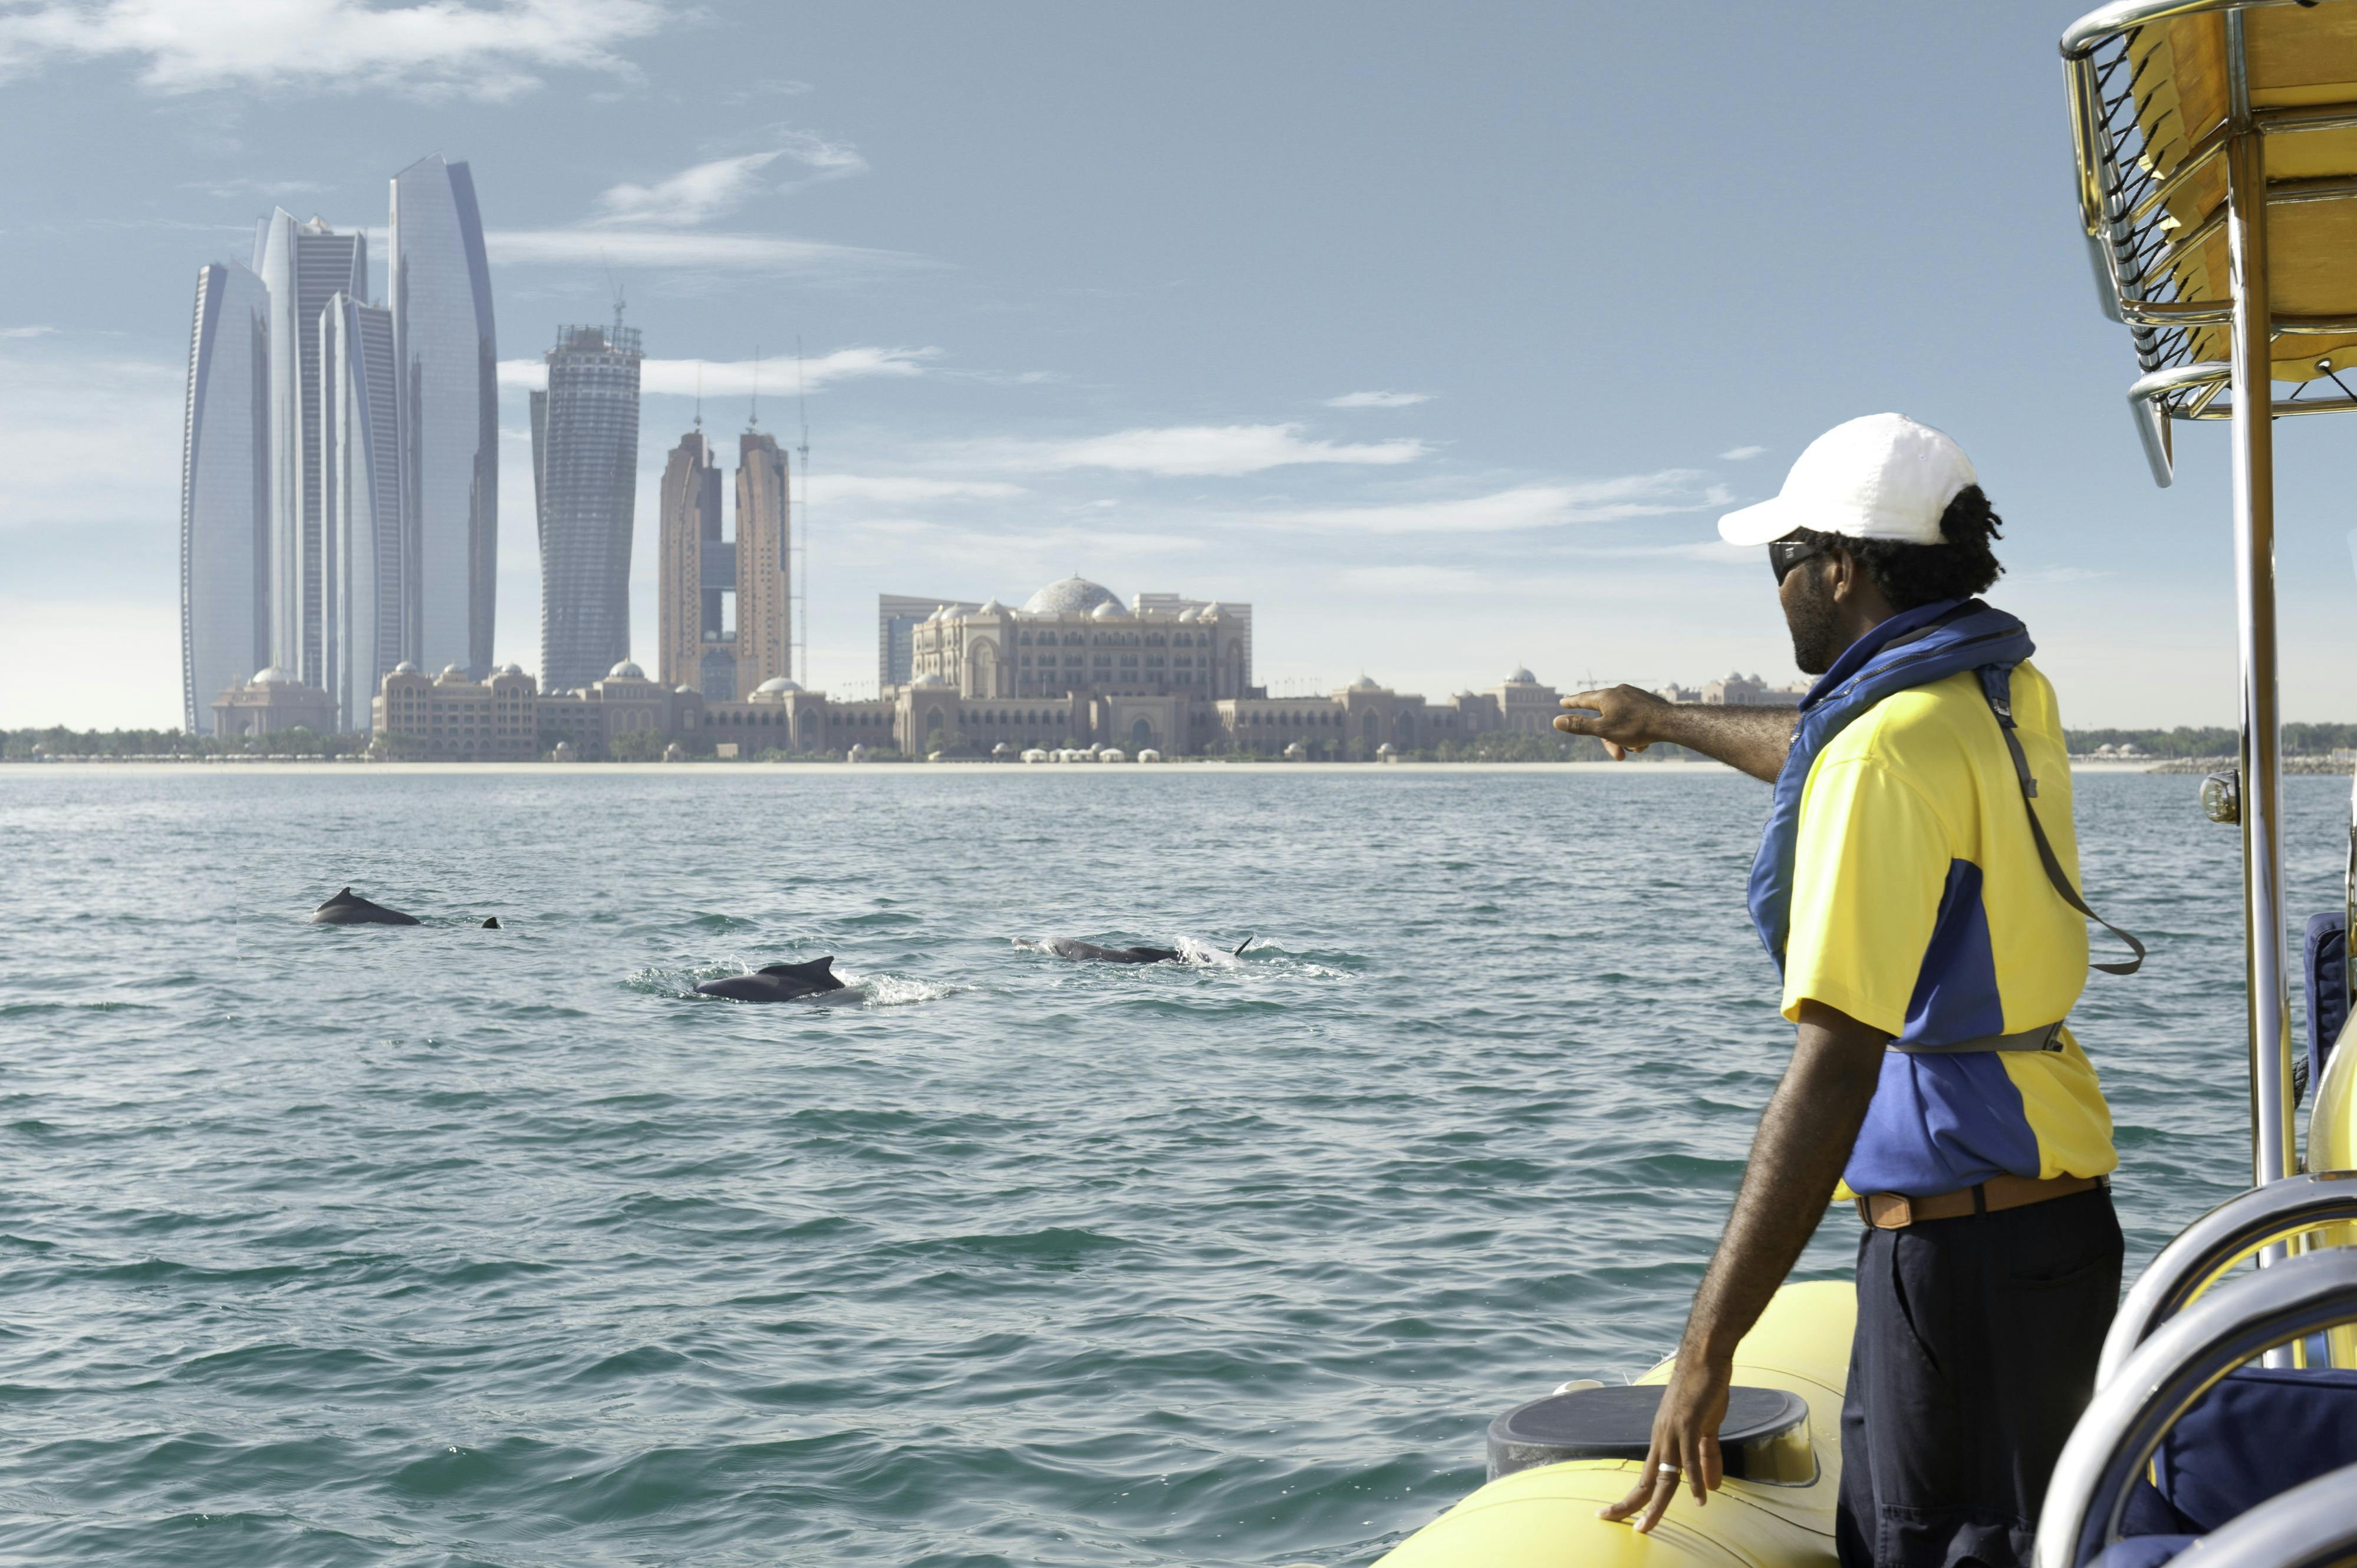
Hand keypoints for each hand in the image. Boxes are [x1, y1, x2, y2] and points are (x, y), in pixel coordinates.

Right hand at [1555, 686, 1670, 760]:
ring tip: (1636, 749)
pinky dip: (1634, 732)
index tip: (1563, 702)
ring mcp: (1634, 696)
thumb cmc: (1636, 727)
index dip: (1572, 703)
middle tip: (1618, 757)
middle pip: (1605, 717)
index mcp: (1606, 697)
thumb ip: (1579, 726)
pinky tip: (1644, 743)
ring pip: (1620, 720)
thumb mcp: (1604, 730)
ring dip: (1624, 738)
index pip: (1583, 699)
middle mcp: (1619, 692)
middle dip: (1609, 740)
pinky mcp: (1646, 702)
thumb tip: (1556, 722)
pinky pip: (1633, 719)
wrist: (1670, 723)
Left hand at [1597, 1355, 1729, 1532]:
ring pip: (1665, 1475)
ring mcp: (1673, 1431)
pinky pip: (1691, 1457)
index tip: (1617, 1514)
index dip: (1634, 1497)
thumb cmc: (1703, 1390)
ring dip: (1657, 1503)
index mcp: (1663, 1439)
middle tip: (1615, 1524)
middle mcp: (1662, 1438)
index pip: (1646, 1476)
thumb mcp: (1706, 1429)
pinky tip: (1701, 1498)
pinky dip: (1695, 1479)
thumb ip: (1706, 1458)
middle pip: (1647, 1480)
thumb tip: (1710, 1490)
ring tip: (1648, 1525)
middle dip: (1631, 1506)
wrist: (1705, 1357)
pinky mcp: (1689, 1423)